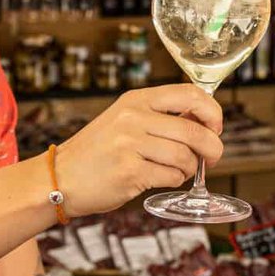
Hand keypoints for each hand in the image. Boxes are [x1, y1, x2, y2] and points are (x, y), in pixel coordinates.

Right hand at [55, 85, 223, 216]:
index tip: (216, 126)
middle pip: (194, 130)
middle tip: (213, 157)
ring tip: (179, 170)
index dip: (212, 111)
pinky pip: (172, 177)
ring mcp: (130, 144)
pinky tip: (161, 178)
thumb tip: (204, 122)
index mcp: (136, 100)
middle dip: (213, 147)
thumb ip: (160, 117)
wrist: (59, 178)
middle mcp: (133, 118)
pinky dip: (175, 180)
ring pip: (185, 156)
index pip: (190, 94)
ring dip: (191, 168)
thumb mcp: (124, 120)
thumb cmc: (96, 152)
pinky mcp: (130, 172)